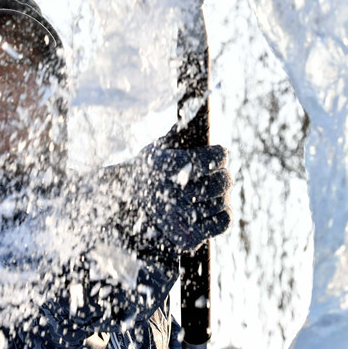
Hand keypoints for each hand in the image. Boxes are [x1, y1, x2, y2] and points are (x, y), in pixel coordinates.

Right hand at [101, 144, 232, 254]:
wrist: (123, 206)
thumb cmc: (146, 171)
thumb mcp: (156, 148)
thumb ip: (177, 133)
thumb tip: (197, 110)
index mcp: (170, 166)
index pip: (217, 156)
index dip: (220, 154)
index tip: (217, 155)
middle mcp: (175, 192)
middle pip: (223, 181)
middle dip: (223, 175)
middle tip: (218, 174)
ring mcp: (182, 217)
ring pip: (224, 201)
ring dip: (221, 195)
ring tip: (209, 193)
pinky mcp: (188, 238)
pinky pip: (224, 221)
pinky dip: (224, 214)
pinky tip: (214, 209)